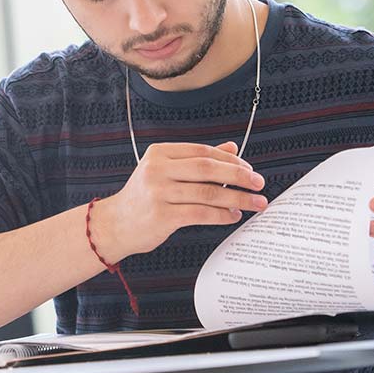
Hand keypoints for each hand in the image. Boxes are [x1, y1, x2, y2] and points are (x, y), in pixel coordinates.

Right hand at [93, 142, 267, 261]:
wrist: (114, 225)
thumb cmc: (143, 198)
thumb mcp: (166, 172)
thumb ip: (197, 160)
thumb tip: (232, 147)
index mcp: (159, 153)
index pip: (202, 152)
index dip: (230, 160)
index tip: (248, 169)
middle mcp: (157, 169)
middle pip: (208, 169)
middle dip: (239, 176)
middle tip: (258, 184)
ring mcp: (158, 192)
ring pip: (208, 192)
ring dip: (236, 198)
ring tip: (254, 203)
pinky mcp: (162, 215)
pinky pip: (201, 213)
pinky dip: (221, 214)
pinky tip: (232, 215)